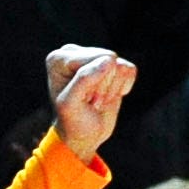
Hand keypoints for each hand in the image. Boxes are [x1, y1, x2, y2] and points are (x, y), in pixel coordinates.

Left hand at [46, 45, 137, 161]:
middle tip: (91, 100)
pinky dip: (123, 87)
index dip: (94, 84)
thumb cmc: (73, 122)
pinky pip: (130, 69)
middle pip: (109, 59)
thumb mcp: (71, 105)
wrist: (84, 136)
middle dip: (104, 85)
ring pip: (120, 65)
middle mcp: (74, 52)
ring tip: (97, 99)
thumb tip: (109, 60)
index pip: (94, 60)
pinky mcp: (112, 65)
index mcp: (58, 58)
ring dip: (112, 88)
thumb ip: (84, 80)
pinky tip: (108, 95)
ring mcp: (93, 57)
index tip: (82, 99)